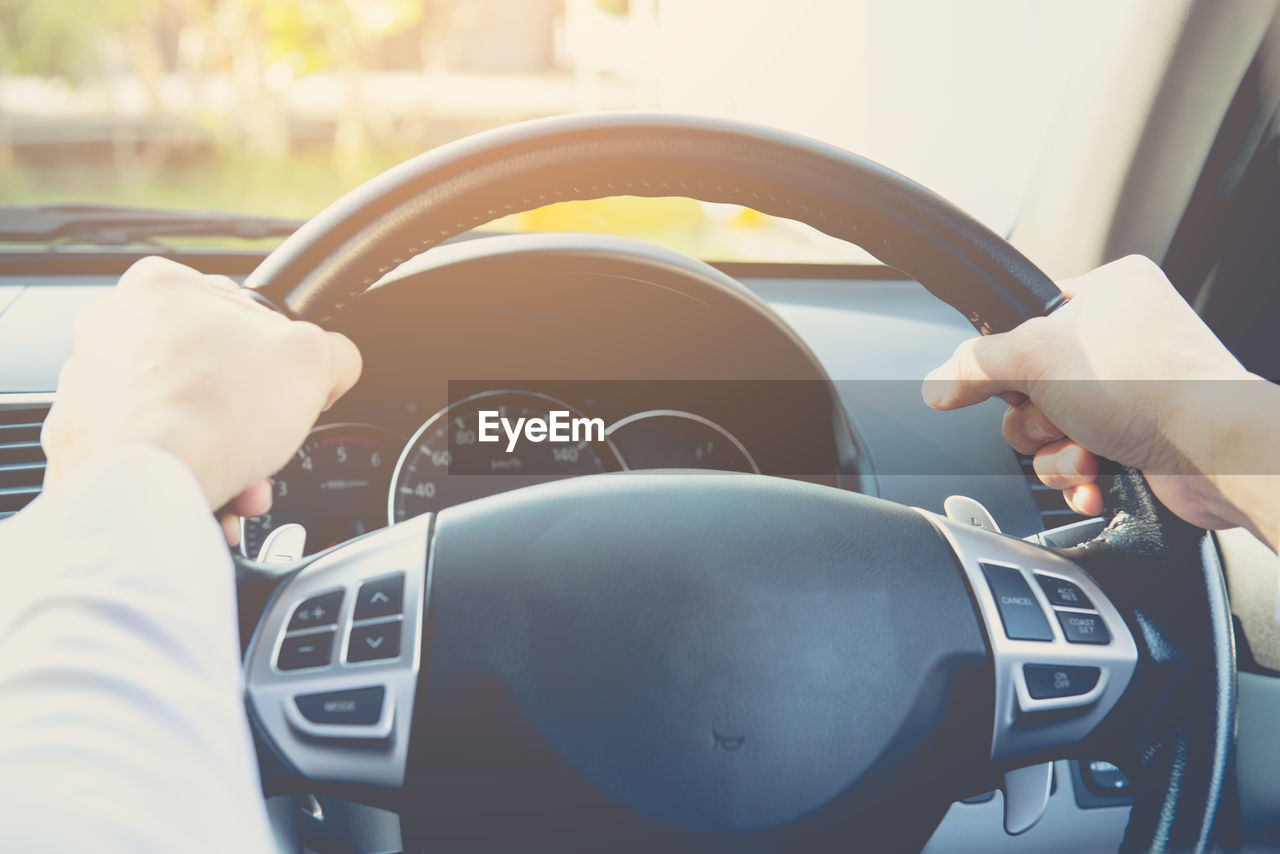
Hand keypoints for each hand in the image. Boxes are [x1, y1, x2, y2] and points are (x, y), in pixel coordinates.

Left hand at [41, 257, 361, 545]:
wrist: (150, 485)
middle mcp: (109, 327)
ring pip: (176, 416)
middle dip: (245, 415)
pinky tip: (210, 494)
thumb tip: (333, 365)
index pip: (238, 310)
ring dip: (217, 450)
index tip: (288, 386)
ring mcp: (85, 385)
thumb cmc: (217, 410)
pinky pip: (143, 455)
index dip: (276, 354)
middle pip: (206, 370)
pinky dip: (178, 475)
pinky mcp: (74, 439)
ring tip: (244, 481)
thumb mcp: (314, 358)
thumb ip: (334, 351)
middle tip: (268, 441)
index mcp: (159, 286)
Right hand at [922, 255, 1273, 536]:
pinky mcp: (1143, 435)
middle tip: (1058, 417)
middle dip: (1036, 419)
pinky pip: (1082, 456)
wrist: (1218, 453)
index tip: (1002, 382)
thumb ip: (974, 365)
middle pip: (1031, 383)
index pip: (1026, 318)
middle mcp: (1125, 335)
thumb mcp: (1034, 356)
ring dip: (1057, 453)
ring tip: (1087, 454)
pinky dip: (1083, 474)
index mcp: (1109, 291)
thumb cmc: (1152, 387)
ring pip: (1052, 427)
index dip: (1008, 357)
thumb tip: (938, 383)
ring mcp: (1136, 388)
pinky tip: (1098, 479)